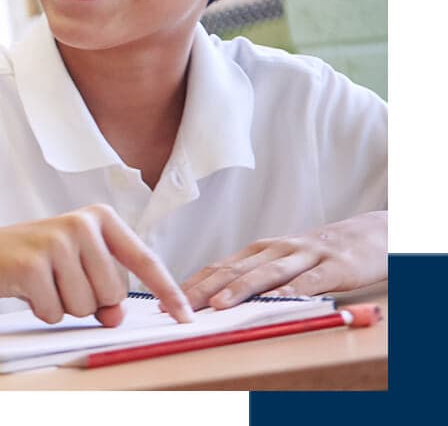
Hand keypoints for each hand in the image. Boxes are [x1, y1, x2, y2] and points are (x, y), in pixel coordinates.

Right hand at [0, 204, 192, 326]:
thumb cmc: (30, 262)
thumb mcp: (74, 272)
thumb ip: (104, 290)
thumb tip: (117, 318)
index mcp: (99, 219)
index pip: (144, 260)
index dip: (167, 292)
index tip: (186, 318)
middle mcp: (81, 223)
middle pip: (113, 294)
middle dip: (88, 302)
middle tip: (58, 283)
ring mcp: (56, 240)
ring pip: (86, 305)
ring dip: (63, 306)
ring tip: (41, 285)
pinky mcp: (32, 263)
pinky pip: (56, 311)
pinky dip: (41, 310)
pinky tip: (26, 290)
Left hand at [181, 211, 387, 309]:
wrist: (373, 233)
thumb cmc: (320, 254)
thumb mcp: (283, 261)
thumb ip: (255, 276)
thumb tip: (217, 299)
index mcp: (261, 250)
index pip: (219, 266)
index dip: (193, 283)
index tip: (165, 299)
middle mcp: (278, 250)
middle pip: (235, 269)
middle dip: (204, 289)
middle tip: (179, 306)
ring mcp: (306, 256)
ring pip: (268, 273)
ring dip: (241, 289)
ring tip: (219, 305)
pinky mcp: (336, 266)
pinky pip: (312, 281)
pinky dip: (294, 291)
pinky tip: (279, 301)